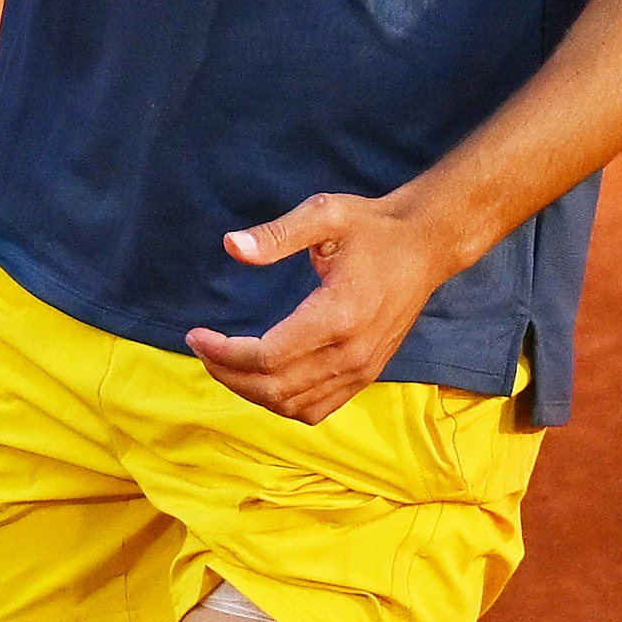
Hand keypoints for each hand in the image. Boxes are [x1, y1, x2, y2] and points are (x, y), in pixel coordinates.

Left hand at [182, 190, 467, 425]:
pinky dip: (283, 403)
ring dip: (251, 392)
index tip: (195, 334)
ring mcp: (362, 369)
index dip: (224, 353)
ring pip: (295, 405)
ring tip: (223, 362)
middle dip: (228, 374)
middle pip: (276, 388)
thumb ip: (276, 234)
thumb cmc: (372, 227)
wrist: (425, 245)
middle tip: (201, 348)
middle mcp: (352, 353)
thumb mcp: (324, 213)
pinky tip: (260, 380)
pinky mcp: (368, 374)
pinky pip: (318, 408)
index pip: (268, 357)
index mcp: (338, 316)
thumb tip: (232, 247)